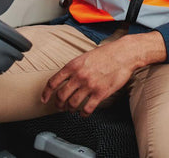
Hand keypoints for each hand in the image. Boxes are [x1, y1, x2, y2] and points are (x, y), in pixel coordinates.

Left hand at [41, 32, 166, 116]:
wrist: (123, 54)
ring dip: (70, 109)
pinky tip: (83, 114)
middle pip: (61, 95)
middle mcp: (79, 76)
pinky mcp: (100, 93)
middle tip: (59, 106)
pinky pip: (87, 109)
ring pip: (72, 104)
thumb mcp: (84, 57)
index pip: (53, 82)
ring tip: (71, 109)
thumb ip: (74, 68)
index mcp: (73, 65)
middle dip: (58, 104)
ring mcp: (89, 85)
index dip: (46, 93)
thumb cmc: (106, 54)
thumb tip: (65, 79)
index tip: (44, 99)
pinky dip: (83, 114)